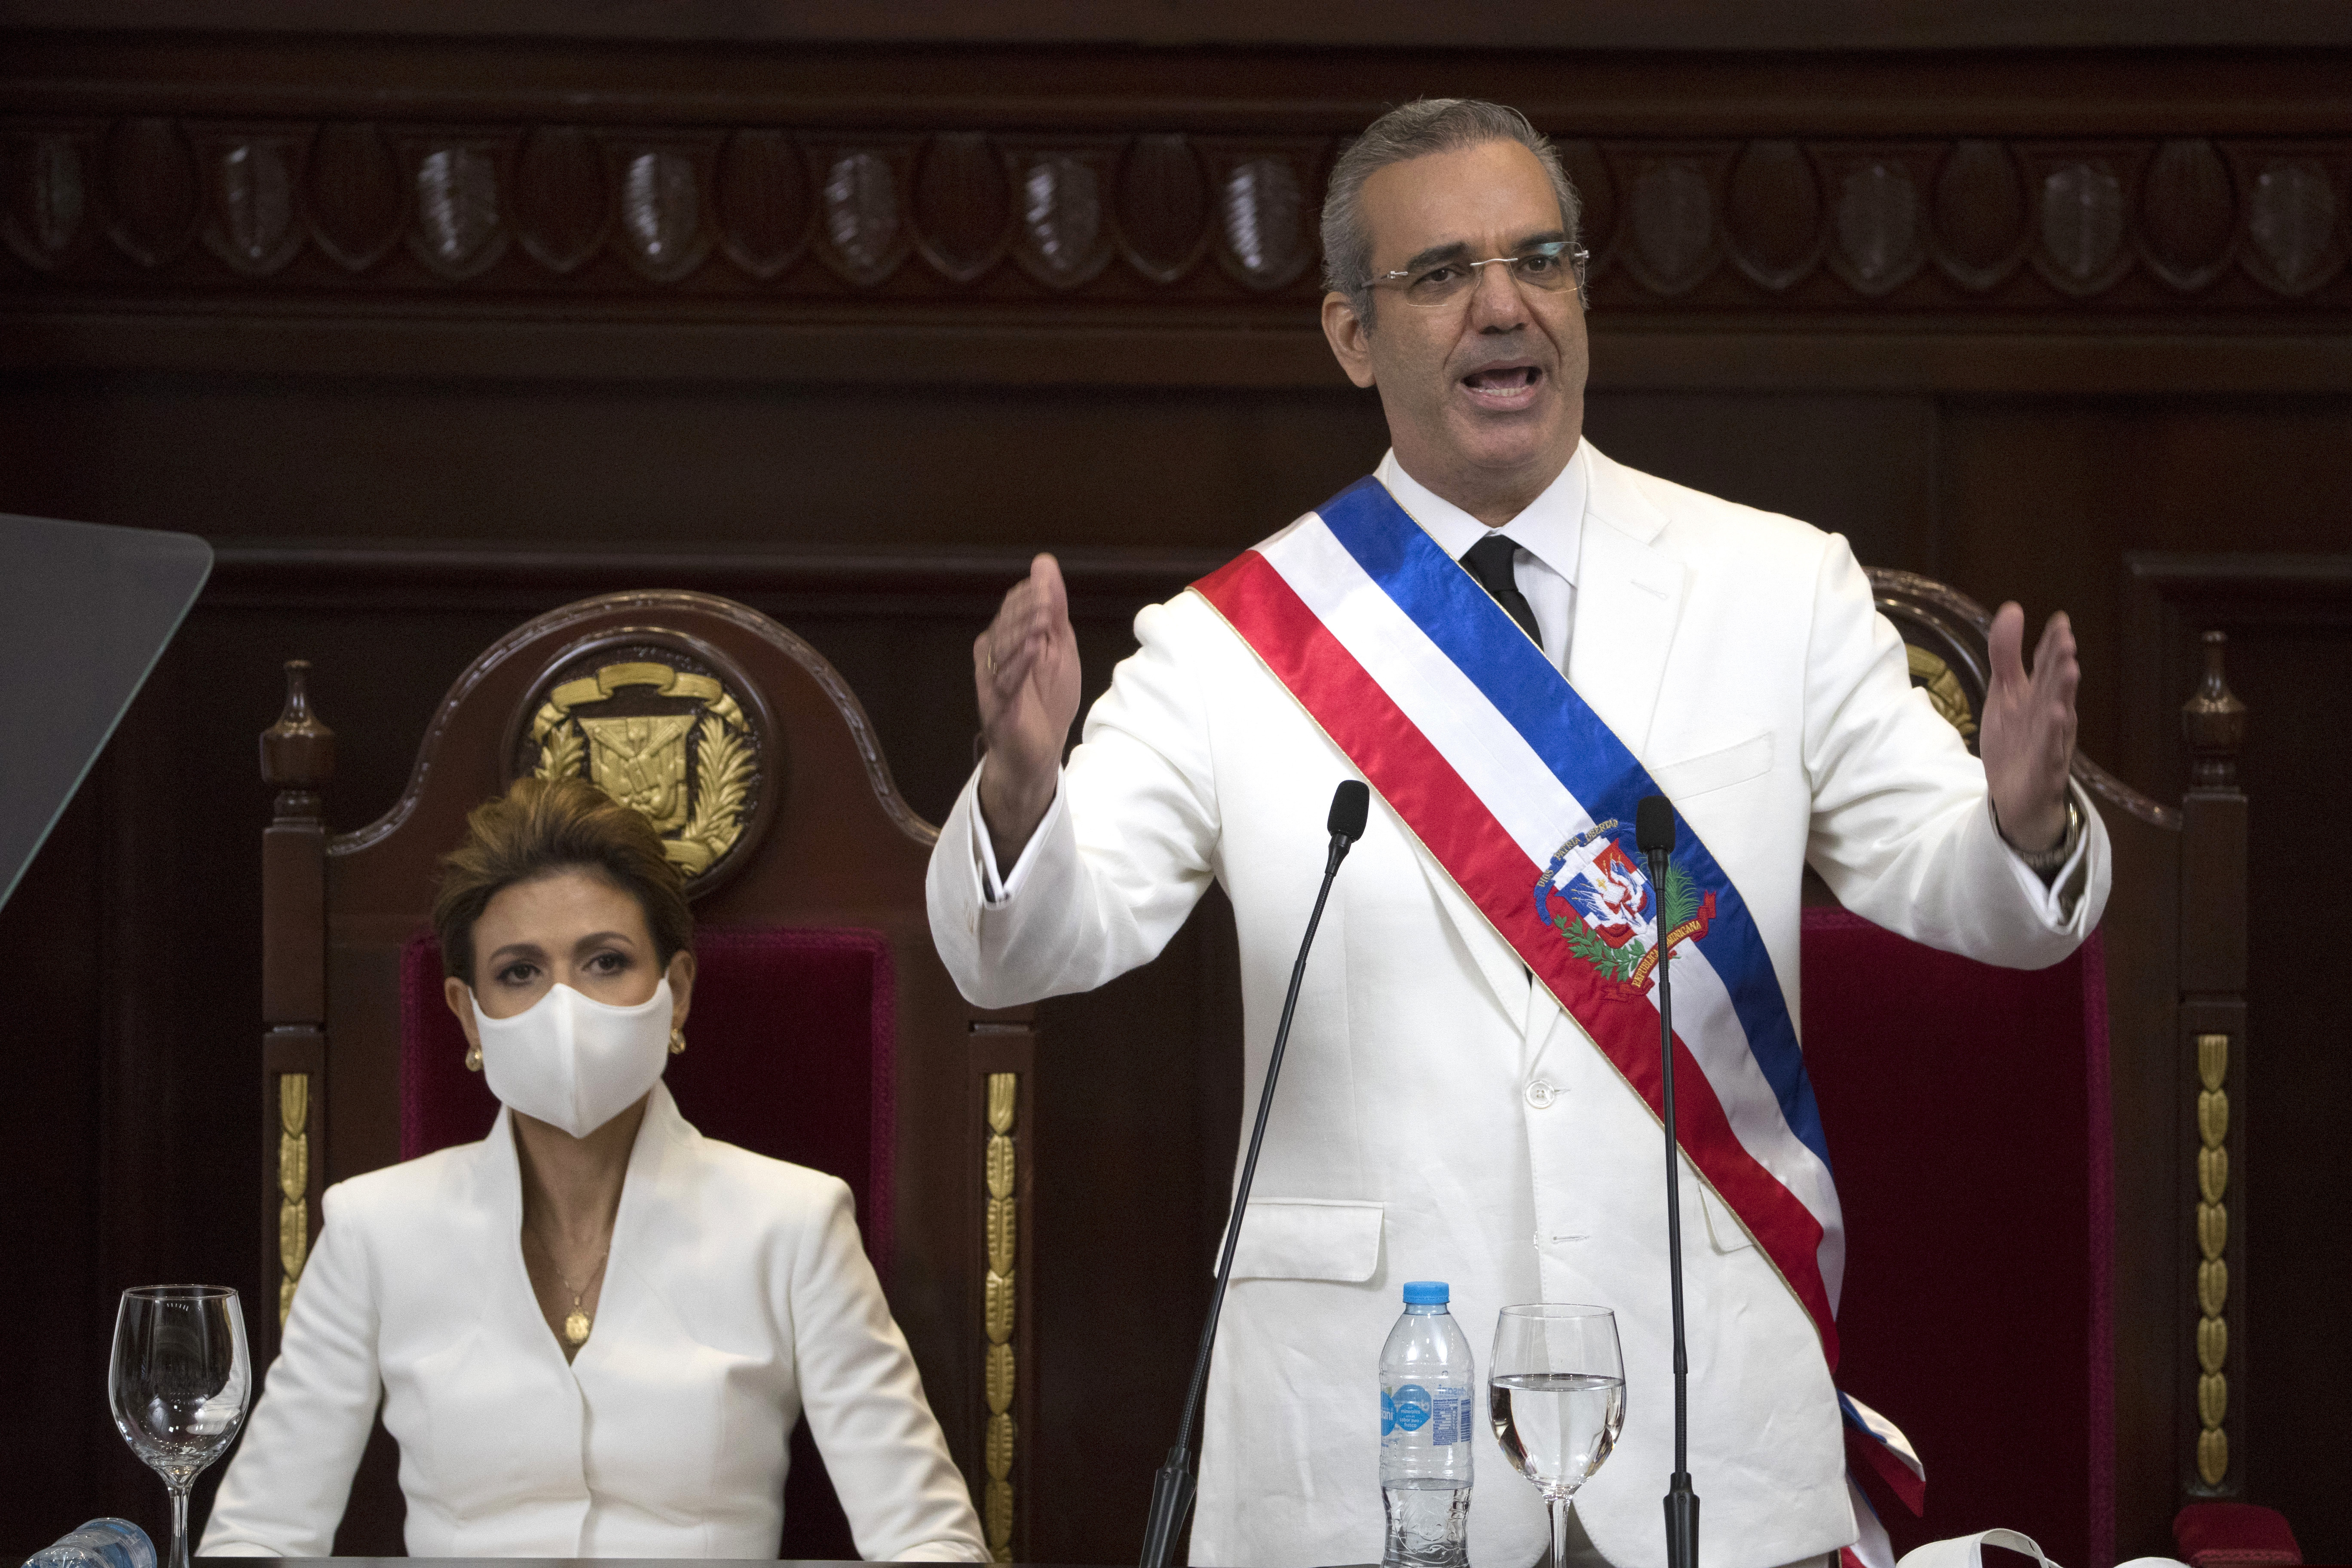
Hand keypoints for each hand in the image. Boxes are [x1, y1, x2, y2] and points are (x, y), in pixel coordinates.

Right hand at [975, 553, 1081, 867]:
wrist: (1040, 754)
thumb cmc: (1047, 699)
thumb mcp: (1059, 647)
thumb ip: (1052, 608)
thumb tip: (1044, 563)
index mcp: (1005, 641)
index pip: (1014, 610)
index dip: (1030, 597)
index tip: (1047, 586)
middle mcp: (992, 658)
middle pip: (1006, 627)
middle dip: (1026, 611)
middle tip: (1046, 597)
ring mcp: (992, 683)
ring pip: (1003, 651)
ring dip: (1022, 631)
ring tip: (1042, 617)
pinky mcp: (997, 707)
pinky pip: (1006, 681)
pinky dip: (1020, 663)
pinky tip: (1034, 647)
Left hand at [1978, 602, 2077, 852]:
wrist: (2016, 798)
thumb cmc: (2016, 739)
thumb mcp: (2005, 693)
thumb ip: (2007, 655)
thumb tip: (2013, 608)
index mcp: (2041, 696)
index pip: (2048, 666)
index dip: (2052, 644)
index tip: (2059, 621)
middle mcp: (2051, 716)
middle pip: (2055, 687)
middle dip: (2061, 663)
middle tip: (2066, 638)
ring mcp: (2049, 743)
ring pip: (2059, 716)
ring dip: (2064, 693)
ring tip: (2069, 669)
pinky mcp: (2043, 770)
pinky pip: (2050, 751)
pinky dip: (2054, 735)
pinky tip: (2059, 716)